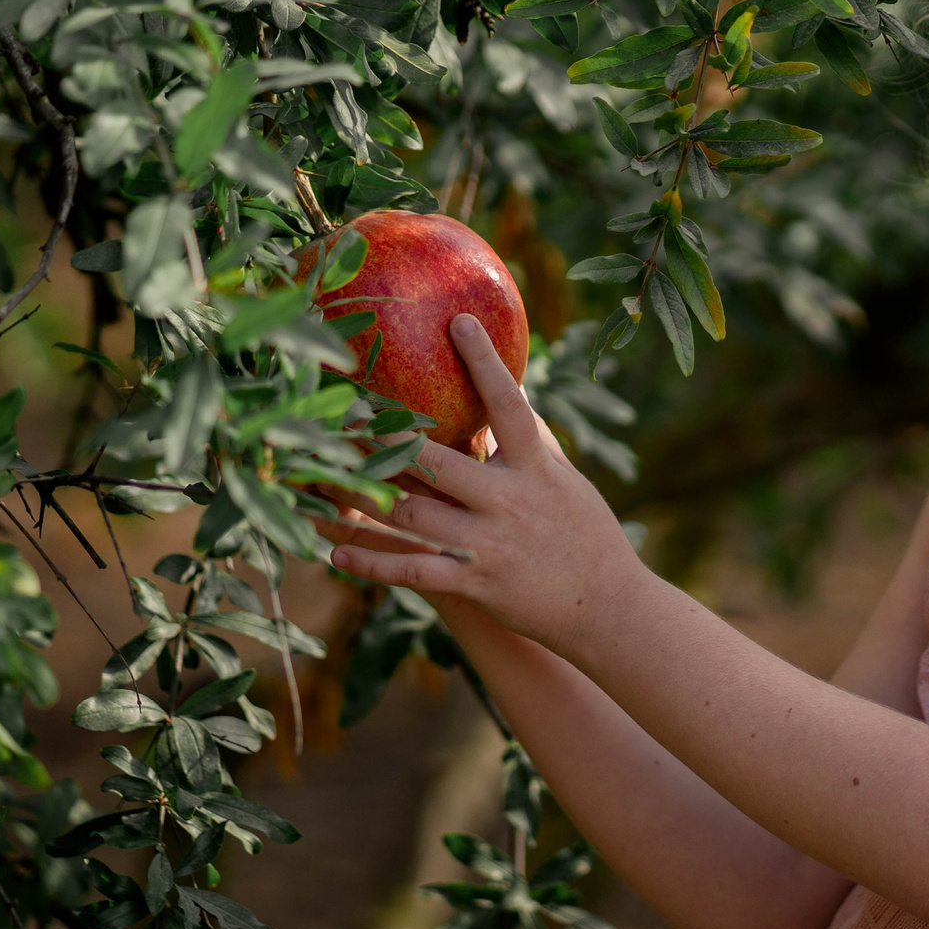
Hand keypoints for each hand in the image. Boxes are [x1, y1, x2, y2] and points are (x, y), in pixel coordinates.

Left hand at [328, 314, 649, 651]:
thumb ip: (533, 440)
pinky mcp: (476, 583)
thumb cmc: (586, 535)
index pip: (509, 405)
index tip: (459, 322)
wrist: (608, 607)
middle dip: (387, 438)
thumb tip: (512, 389)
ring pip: (413, 517)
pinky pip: (412, 573)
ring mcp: (489, 544)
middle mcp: (509, 501)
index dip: (485, 362)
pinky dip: (372, 564)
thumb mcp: (565, 480)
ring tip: (320, 479)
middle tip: (346, 410)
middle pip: (437, 462)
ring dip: (363, 498)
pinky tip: (336, 554)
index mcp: (536, 468)